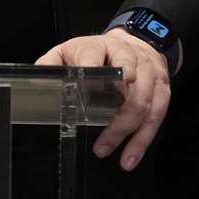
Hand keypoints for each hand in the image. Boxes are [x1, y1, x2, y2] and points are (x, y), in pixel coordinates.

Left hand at [35, 32, 170, 170]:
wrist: (135, 40)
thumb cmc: (98, 51)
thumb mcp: (71, 50)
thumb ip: (52, 63)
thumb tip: (36, 80)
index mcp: (101, 45)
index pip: (96, 55)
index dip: (93, 72)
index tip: (86, 91)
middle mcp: (129, 56)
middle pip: (126, 88)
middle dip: (113, 119)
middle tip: (98, 142)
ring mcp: (149, 73)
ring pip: (142, 105)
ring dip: (125, 133)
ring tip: (105, 149)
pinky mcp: (162, 90)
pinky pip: (156, 118)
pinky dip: (142, 141)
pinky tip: (129, 158)